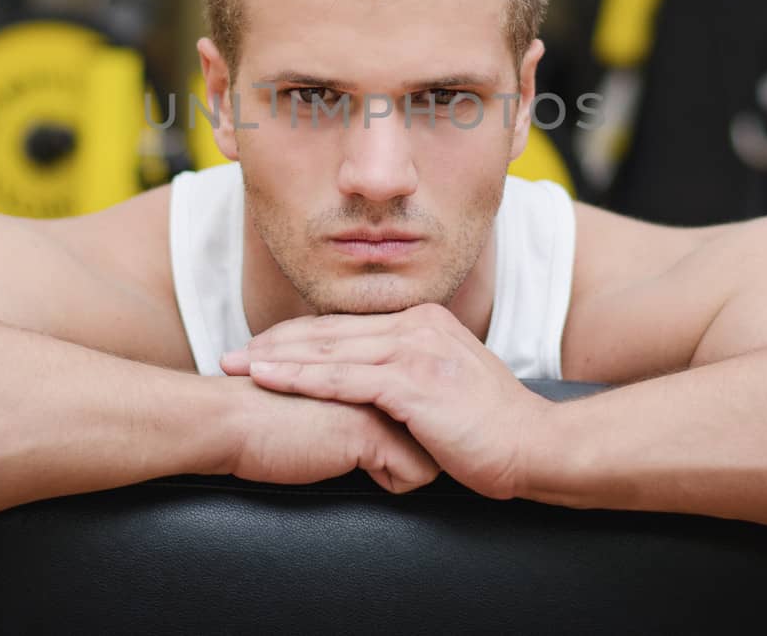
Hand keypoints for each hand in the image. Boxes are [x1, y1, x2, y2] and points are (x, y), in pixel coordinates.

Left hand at [221, 304, 550, 499]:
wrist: (535, 446)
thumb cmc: (493, 429)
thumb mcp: (450, 383)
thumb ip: (414, 371)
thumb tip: (377, 389)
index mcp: (425, 321)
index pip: (346, 325)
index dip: (298, 337)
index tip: (259, 348)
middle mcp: (417, 325)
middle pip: (329, 331)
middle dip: (274, 343)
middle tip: (230, 355)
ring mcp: (416, 350)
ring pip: (329, 351)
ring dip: (276, 358)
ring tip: (235, 365)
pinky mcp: (413, 382)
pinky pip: (343, 379)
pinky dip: (301, 379)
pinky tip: (269, 380)